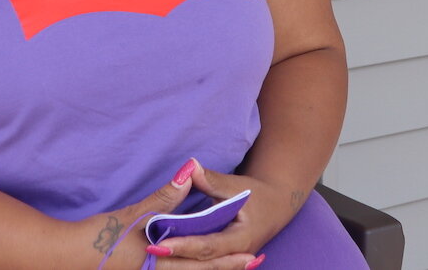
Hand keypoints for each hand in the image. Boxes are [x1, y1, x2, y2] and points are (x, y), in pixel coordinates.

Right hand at [80, 161, 259, 269]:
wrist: (64, 257)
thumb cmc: (98, 238)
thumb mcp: (133, 216)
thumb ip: (164, 198)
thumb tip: (189, 172)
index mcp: (158, 265)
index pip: (199, 263)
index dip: (225, 260)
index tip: (250, 254)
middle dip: (224, 268)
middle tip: (253, 262)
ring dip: (208, 269)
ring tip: (235, 263)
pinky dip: (189, 269)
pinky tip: (196, 264)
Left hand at [146, 160, 312, 267]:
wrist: (277, 206)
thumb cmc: (257, 194)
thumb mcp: (236, 186)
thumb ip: (211, 180)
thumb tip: (189, 166)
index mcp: (242, 238)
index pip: (209, 245)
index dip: (185, 245)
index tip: (161, 242)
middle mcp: (238, 254)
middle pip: (204, 260)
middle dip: (177, 256)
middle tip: (151, 249)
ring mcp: (233, 260)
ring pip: (204, 266)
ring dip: (181, 260)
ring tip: (155, 252)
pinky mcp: (226, 259)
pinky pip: (206, 263)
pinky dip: (189, 259)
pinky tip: (169, 254)